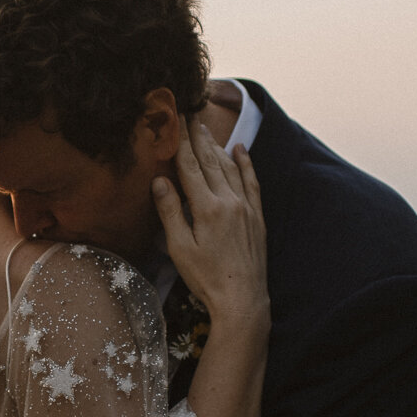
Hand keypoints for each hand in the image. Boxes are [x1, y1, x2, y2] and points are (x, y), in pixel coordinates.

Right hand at [152, 118, 267, 330]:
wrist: (243, 300)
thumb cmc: (206, 278)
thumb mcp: (180, 248)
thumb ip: (170, 212)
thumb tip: (159, 180)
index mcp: (207, 208)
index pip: (189, 167)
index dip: (180, 142)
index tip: (174, 121)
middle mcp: (229, 201)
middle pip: (210, 161)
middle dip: (197, 137)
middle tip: (189, 116)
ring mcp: (246, 208)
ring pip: (230, 168)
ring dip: (217, 146)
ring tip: (206, 130)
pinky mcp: (257, 217)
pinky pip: (252, 182)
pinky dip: (246, 163)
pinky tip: (241, 149)